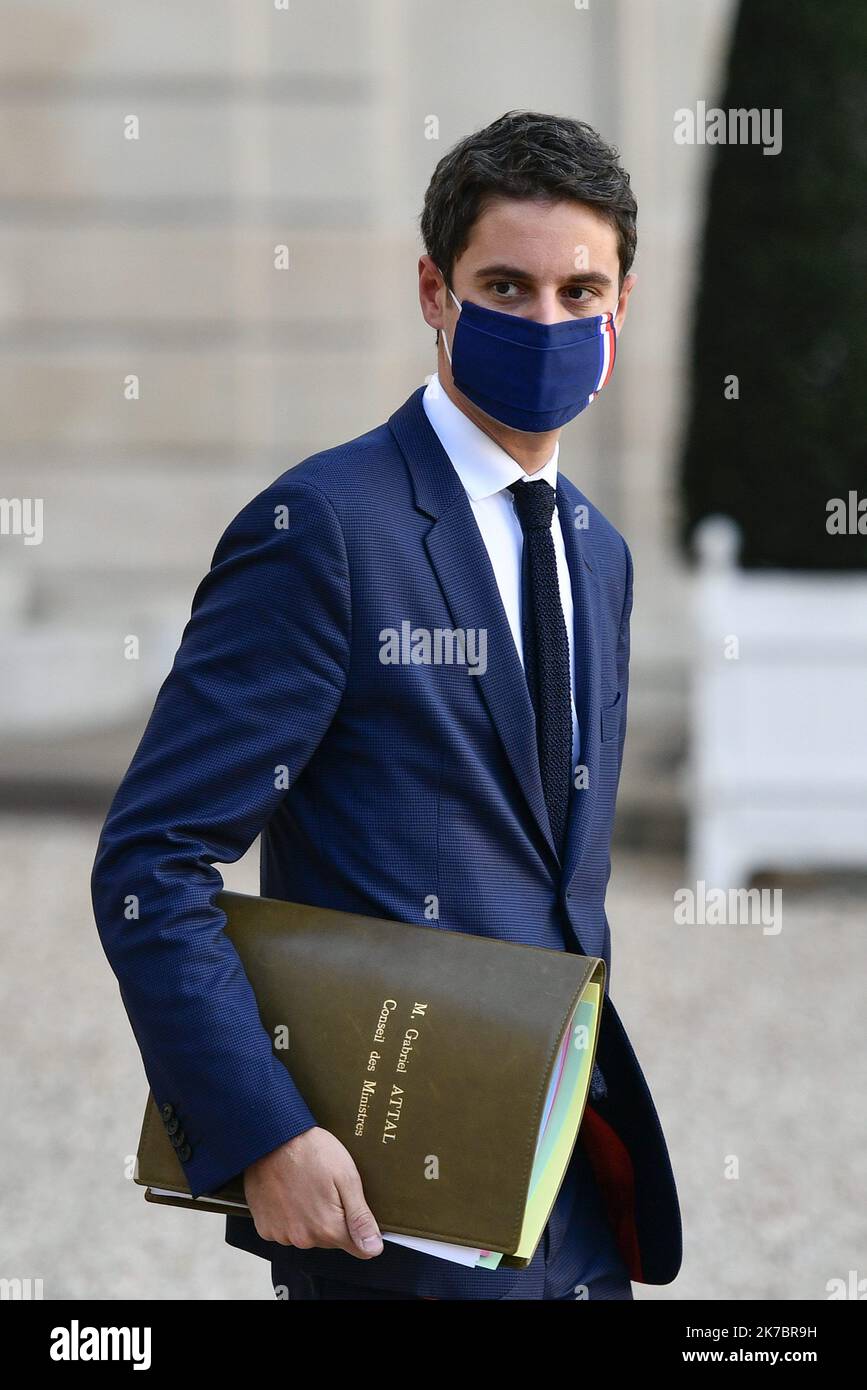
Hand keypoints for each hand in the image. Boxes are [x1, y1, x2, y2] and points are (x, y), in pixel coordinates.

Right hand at [243, 1126, 383, 1257]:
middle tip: (325, 1188)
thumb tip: (374, 1248)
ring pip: (307, 1235)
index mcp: (328, 1228)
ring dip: (309, 1218)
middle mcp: (304, 1239)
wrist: (272, 1137)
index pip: (357, 1248)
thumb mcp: (346, 1177)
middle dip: (332, 1218)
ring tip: (305, 1187)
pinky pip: (284, 1230)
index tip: (351, 1205)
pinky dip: (287, 1217)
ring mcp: (281, 1234)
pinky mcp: (264, 1228)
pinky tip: (287, 1194)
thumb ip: (360, 1218)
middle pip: (330, 1239)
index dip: (359, 1228)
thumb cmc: (312, 1152)